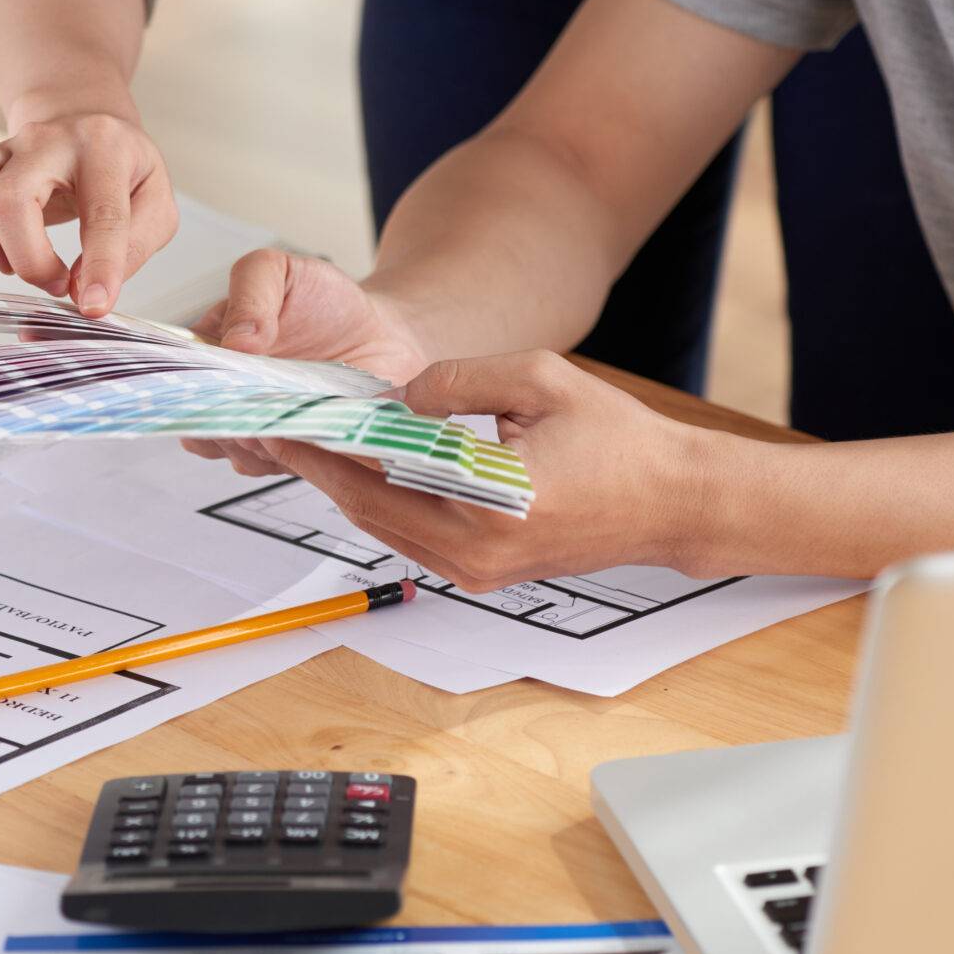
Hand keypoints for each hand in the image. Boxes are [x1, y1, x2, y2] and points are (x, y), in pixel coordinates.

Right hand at [0, 109, 175, 315]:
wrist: (87, 119)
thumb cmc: (123, 168)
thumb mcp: (155, 201)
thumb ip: (133, 245)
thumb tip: (86, 288)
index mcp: (103, 148)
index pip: (102, 211)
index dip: (99, 265)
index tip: (93, 306)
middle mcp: (46, 141)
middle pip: (11, 198)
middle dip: (29, 258)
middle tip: (55, 283)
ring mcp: (3, 150)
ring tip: (10, 265)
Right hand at [182, 251, 434, 475]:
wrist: (380, 328)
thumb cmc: (323, 297)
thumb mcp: (278, 271)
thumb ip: (250, 292)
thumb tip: (235, 341)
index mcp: (210, 351)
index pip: (177, 383)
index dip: (190, 392)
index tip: (224, 388)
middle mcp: (228, 393)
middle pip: (202, 428)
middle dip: (227, 424)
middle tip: (265, 404)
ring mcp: (261, 423)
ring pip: (237, 454)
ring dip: (260, 444)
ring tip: (292, 415)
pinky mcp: (294, 446)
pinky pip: (278, 467)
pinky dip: (291, 456)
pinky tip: (311, 430)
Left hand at [257, 351, 715, 592]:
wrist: (671, 502)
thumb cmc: (617, 440)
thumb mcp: (537, 379)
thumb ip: (459, 379)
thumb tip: (399, 394)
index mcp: (486, 507)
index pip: (376, 478)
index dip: (323, 450)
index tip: (284, 424)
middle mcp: (474, 555)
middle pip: (369, 512)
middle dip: (322, 470)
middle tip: (283, 432)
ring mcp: (478, 574)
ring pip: (387, 530)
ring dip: (349, 489)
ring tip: (314, 447)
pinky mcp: (485, 575)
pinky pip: (414, 538)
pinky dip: (384, 504)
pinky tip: (366, 469)